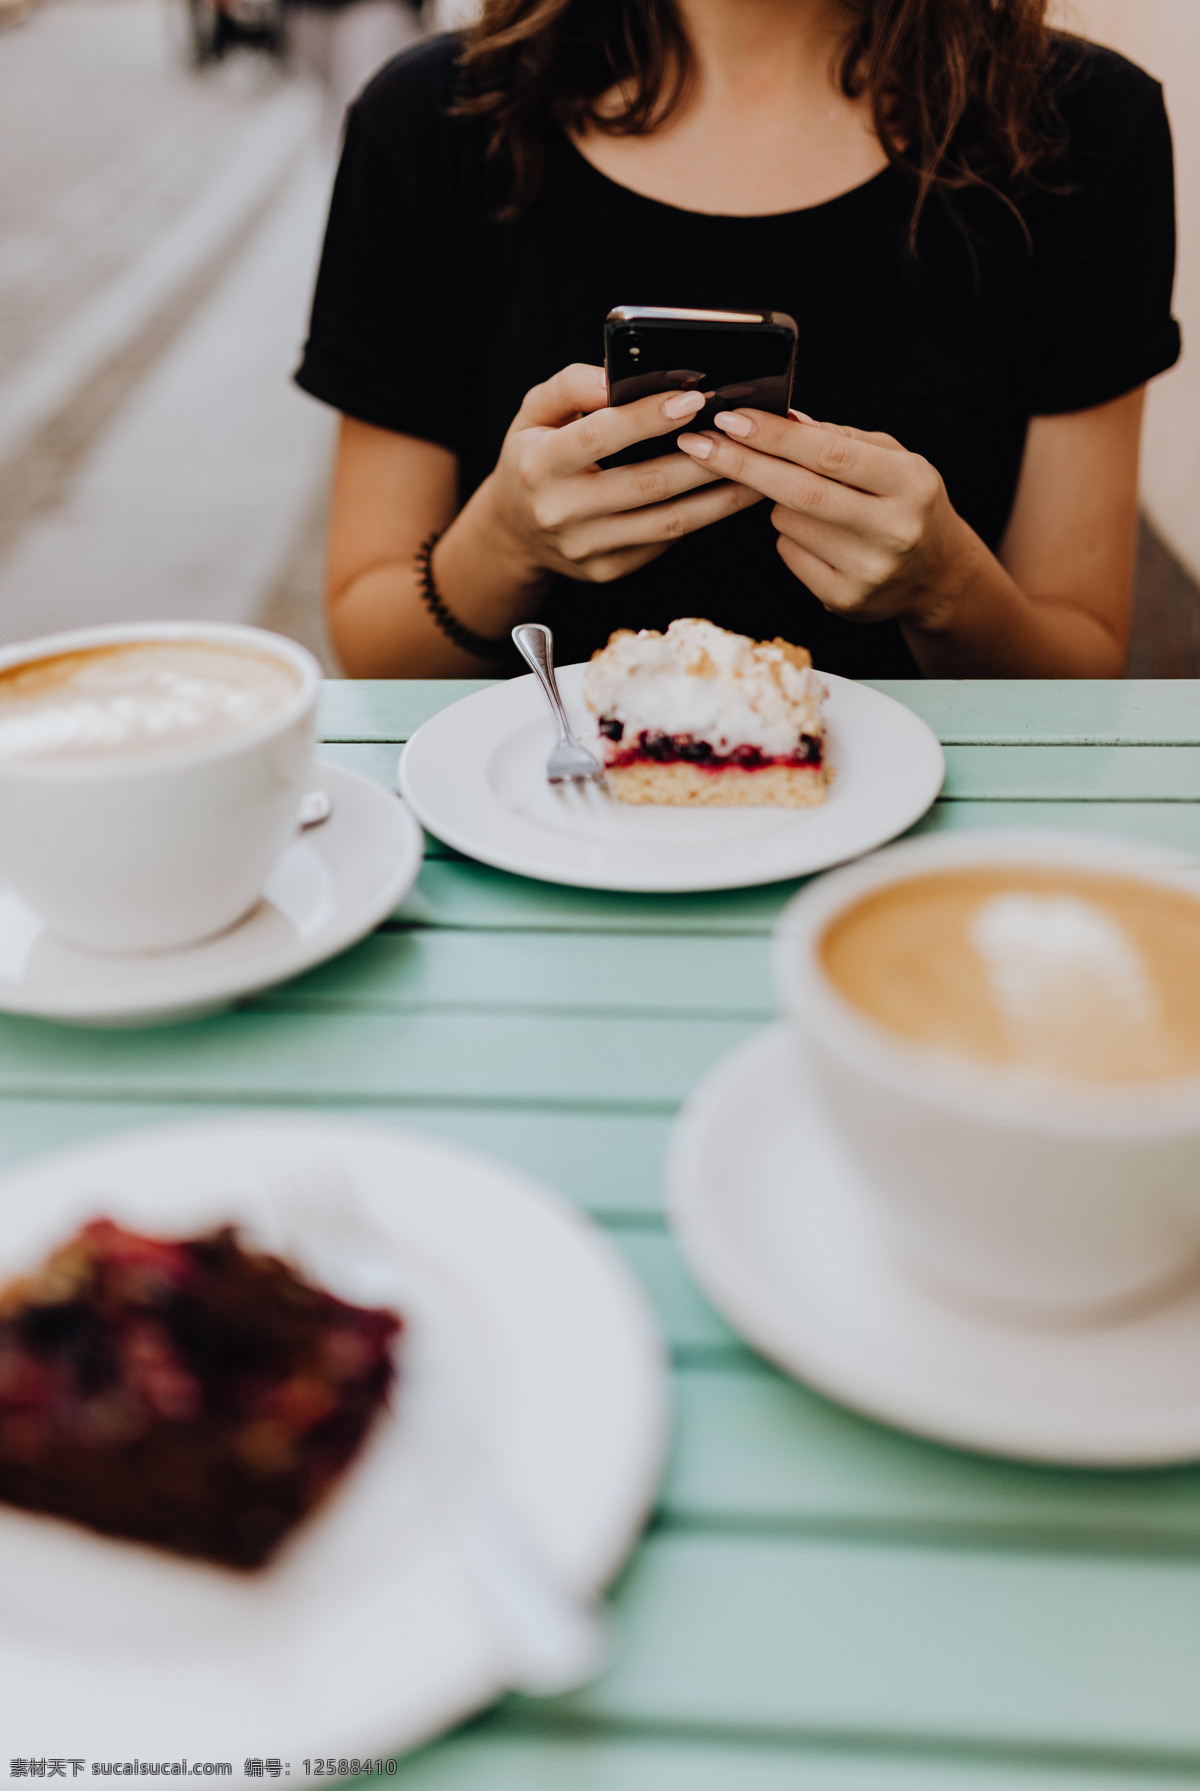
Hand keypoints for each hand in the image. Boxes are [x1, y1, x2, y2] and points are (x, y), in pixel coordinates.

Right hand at [475, 364, 764, 586]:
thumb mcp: (535, 411)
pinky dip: (702, 516)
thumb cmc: (533, 456)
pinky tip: (730, 495)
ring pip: (668, 521)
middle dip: (704, 457)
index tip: (693, 397)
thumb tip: (619, 372)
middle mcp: (560, 512)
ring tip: (757, 467)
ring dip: (720, 495)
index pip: (600, 436)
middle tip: (744, 432)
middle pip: (647, 483)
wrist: (513, 532)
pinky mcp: (607, 570)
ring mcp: (586, 548)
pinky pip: (664, 541)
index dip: (648, 417)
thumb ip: (573, 384)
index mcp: (538, 465)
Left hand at [677, 408, 975, 627]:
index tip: (730, 419)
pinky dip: (790, 536)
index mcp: (909, 484)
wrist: (936, 575)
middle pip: (799, 492)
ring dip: (779, 502)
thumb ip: (841, 439)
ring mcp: (868, 571)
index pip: (829, 455)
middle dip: (742, 464)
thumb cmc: (906, 502)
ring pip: (787, 522)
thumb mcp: (893, 460)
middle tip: (698, 444)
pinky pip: (789, 554)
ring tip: (814, 503)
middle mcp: (893, 530)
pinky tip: (820, 536)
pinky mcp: (844, 600)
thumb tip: (784, 420)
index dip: (774, 436)